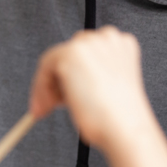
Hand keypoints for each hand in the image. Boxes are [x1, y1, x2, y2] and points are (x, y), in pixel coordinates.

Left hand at [29, 26, 166, 166]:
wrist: (125, 129)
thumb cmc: (124, 121)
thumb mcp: (113, 92)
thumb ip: (98, 79)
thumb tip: (74, 86)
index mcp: (123, 43)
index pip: (88, 51)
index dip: (72, 75)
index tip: (62, 96)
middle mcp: (107, 37)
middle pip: (69, 52)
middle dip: (57, 79)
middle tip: (49, 106)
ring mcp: (88, 44)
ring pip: (55, 60)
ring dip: (48, 85)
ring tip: (47, 109)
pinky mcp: (70, 55)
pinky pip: (46, 67)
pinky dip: (41, 88)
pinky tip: (45, 108)